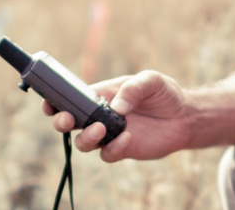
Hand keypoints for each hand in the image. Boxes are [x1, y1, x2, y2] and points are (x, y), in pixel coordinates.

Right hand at [44, 70, 192, 162]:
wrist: (185, 116)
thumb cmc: (164, 93)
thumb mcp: (151, 81)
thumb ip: (133, 89)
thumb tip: (116, 107)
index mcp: (99, 95)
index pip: (69, 97)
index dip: (54, 100)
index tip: (49, 102)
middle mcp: (99, 115)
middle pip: (68, 122)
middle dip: (61, 122)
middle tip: (68, 120)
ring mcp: (108, 134)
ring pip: (83, 142)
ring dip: (86, 137)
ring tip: (102, 129)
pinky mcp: (121, 149)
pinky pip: (107, 154)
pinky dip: (112, 148)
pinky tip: (127, 137)